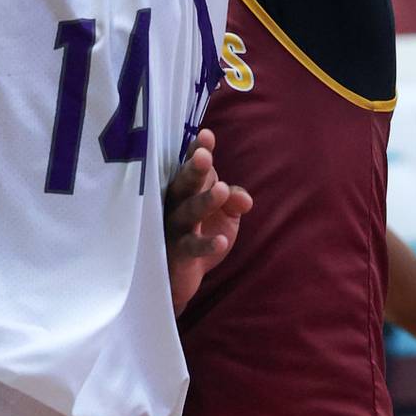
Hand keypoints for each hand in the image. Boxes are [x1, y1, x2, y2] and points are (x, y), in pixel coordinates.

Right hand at [165, 128, 252, 315]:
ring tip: (223, 190)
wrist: (180, 279)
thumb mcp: (224, 216)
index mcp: (185, 190)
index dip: (197, 152)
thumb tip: (243, 197)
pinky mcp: (176, 254)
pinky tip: (222, 241)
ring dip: (204, 201)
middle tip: (204, 157)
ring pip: (186, 213)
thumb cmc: (200, 235)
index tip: (206, 136)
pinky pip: (190, 248)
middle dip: (193, 170)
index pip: (190, 166)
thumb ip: (234, 201)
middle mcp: (174, 205)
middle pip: (183, 184)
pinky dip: (206, 244)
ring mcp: (172, 229)